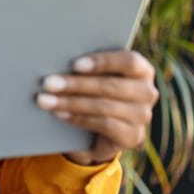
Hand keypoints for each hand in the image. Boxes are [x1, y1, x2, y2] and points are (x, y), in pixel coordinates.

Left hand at [36, 51, 158, 164]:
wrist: (98, 129)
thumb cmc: (93, 90)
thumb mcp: (93, 75)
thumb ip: (86, 66)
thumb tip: (57, 57)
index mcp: (142, 69)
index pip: (129, 61)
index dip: (103, 62)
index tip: (75, 64)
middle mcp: (148, 92)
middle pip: (111, 86)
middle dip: (76, 84)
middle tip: (48, 83)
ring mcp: (142, 116)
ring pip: (103, 106)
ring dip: (70, 102)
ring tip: (46, 100)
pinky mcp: (133, 136)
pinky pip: (103, 125)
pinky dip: (77, 118)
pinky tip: (59, 113)